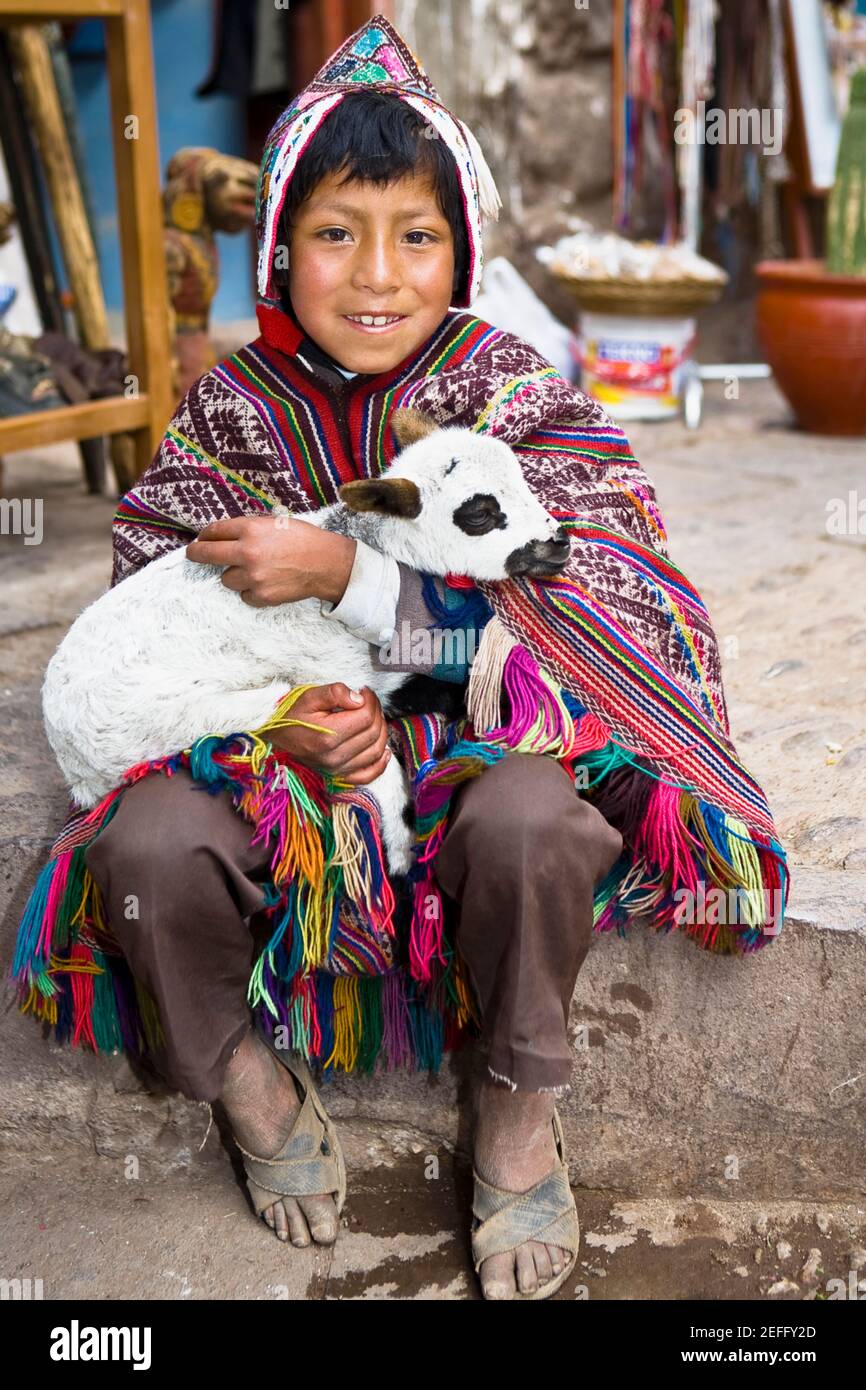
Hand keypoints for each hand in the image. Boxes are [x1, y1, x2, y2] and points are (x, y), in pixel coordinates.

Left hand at [185, 514, 355, 606]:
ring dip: (234, 575)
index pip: (214, 532)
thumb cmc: (304, 539)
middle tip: (193, 554)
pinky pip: (244, 595)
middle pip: (207, 555)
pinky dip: (251, 590)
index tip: (201, 539)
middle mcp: (247, 552)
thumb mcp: (275, 523)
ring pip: (226, 579)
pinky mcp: (260, 596)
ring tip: (255, 570)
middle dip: (196, 554)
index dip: (204, 535)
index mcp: (250, 529)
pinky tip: (266, 582)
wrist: (326, 564)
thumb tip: (225, 535)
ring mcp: (253, 577)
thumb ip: (249, 529)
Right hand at [268, 682, 391, 785]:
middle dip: (376, 712)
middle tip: (368, 701)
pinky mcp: (339, 777)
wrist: (273, 741)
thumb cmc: (291, 717)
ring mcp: (338, 770)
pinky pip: (369, 774)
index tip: (363, 691)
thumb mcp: (308, 697)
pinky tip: (384, 750)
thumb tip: (359, 698)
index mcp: (327, 736)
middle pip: (373, 732)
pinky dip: (381, 763)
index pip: (366, 716)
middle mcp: (335, 757)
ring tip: (372, 717)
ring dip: (381, 731)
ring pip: (376, 751)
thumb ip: (334, 693)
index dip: (371, 700)